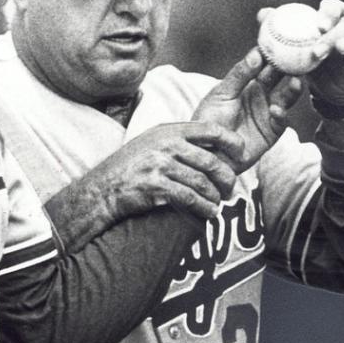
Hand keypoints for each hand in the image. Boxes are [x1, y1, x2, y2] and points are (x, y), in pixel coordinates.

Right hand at [88, 119, 249, 221]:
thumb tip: (212, 149)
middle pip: (211, 160)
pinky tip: (208, 213)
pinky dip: (204, 207)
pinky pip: (190, 198)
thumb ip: (178, 142)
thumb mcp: (152, 144)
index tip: (241, 154)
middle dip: (226, 178)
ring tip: (218, 204)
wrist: (102, 189)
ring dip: (215, 197)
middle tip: (230, 189)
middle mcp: (165, 145)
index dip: (231, 142)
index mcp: (168, 131)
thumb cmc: (130, 169)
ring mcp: (160, 165)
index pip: (210, 130)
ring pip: (202, 182)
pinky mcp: (156, 187)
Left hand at [191, 47, 303, 167]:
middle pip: (280, 78)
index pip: (266, 64)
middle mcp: (263, 95)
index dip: (274, 53)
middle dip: (289, 67)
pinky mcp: (271, 132)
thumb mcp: (221, 94)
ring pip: (286, 98)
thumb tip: (256, 54)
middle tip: (297, 57)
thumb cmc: (209, 120)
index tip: (282, 40)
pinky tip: (276, 109)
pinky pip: (281, 122)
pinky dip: (281, 115)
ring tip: (296, 81)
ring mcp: (268, 113)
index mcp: (249, 82)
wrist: (205, 151)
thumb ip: (239, 75)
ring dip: (292, 90)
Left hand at [258, 0, 343, 104]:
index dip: (327, 13)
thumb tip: (262, 14)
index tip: (316, 25)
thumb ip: (281, 32)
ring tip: (341, 50)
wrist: (325, 88)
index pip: (333, 6)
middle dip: (333, 35)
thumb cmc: (310, 61)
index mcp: (333, 18)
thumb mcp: (294, 49)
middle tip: (318, 50)